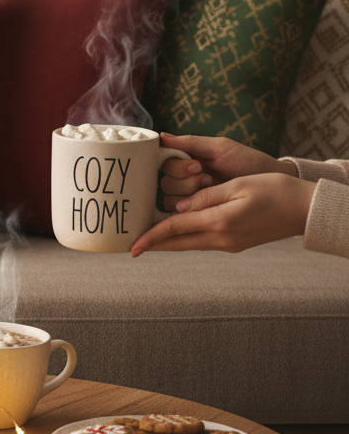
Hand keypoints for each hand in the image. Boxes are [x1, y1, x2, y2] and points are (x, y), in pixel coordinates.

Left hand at [131, 172, 315, 255]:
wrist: (304, 209)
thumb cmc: (274, 190)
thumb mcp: (238, 185)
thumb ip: (205, 197)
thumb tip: (179, 208)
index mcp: (219, 221)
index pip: (174, 229)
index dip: (150, 237)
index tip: (131, 247)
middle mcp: (221, 238)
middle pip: (177, 244)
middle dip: (153, 246)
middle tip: (130, 248)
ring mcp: (228, 244)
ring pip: (188, 245)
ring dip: (168, 243)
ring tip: (147, 239)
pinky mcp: (234, 244)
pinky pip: (201, 242)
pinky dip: (185, 239)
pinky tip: (176, 234)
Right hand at [157, 133, 297, 211]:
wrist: (272, 184)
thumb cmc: (248, 161)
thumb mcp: (220, 148)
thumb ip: (190, 142)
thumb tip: (161, 137)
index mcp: (189, 162)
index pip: (165, 164)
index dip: (177, 167)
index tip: (197, 166)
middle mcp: (186, 181)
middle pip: (165, 183)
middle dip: (186, 181)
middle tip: (208, 178)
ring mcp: (192, 199)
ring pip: (170, 200)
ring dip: (190, 195)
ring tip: (213, 191)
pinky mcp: (200, 215)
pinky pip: (181, 216)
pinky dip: (192, 210)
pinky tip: (208, 205)